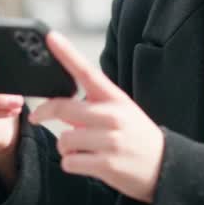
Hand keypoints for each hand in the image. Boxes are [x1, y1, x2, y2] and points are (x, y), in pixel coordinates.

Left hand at [28, 32, 164, 203]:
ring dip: (66, 147)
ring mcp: (110, 141)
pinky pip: (69, 162)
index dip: (67, 54)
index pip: (87, 72)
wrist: (166, 166)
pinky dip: (73, 164)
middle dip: (44, 112)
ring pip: (64, 140)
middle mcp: (113, 116)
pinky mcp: (106, 164)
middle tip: (37, 116)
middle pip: (63, 107)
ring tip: (83, 149)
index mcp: (115, 99)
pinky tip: (89, 163)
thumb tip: (60, 110)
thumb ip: (91, 108)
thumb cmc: (137, 137)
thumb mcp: (122, 113)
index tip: (50, 37)